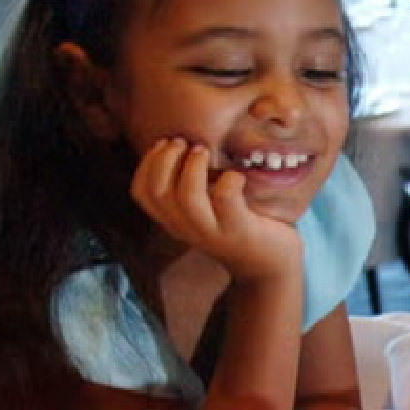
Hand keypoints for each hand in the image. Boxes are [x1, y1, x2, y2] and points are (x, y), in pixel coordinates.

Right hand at [130, 137, 302, 285]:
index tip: (164, 143)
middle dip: (165, 159)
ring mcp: (212, 232)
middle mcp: (187, 229)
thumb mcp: (205, 209)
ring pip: (188, 198)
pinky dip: (229, 179)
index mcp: (173, 221)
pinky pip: (225, 199)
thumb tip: (182, 144)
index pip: (141, 193)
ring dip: (193, 167)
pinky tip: (236, 176)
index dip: (146, 164)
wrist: (268, 267)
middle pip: (158, 193)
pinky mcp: (239, 230)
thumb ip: (189, 188)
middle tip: (184, 143)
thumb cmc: (237, 225)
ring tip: (204, 151)